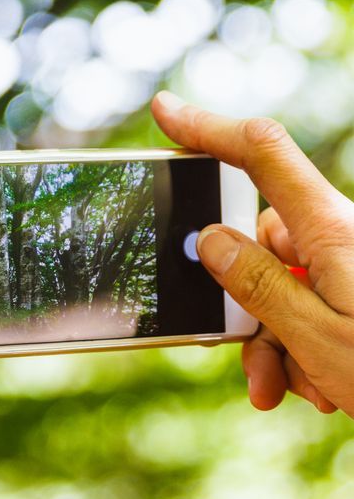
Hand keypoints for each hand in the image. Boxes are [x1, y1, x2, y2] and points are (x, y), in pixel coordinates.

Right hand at [152, 91, 353, 415]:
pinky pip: (310, 303)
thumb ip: (257, 285)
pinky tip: (323, 388)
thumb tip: (210, 239)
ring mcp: (353, 264)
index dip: (208, 127)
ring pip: (281, 283)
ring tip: (301, 388)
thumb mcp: (320, 339)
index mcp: (333, 231)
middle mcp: (342, 237)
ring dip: (277, 341)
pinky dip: (303, 347)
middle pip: (261, 242)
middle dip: (247, 305)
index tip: (164, 110)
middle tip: (258, 364)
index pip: (262, 153)